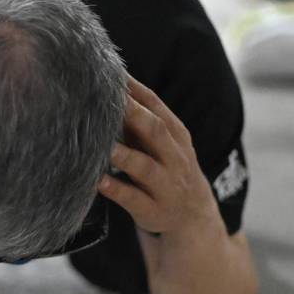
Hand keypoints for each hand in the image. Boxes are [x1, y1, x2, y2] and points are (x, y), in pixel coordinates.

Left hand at [99, 76, 220, 236]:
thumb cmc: (167, 169)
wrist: (194, 218)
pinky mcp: (154, 211)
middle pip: (156, 132)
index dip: (135, 90)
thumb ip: (139, 118)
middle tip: (110, 100)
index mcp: (175, 135)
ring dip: (125, 156)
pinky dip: (117, 189)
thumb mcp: (162, 143)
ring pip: (146, 168)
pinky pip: (134, 200)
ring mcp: (166, 185)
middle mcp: (174, 158)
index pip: (156, 106)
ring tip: (105, 146)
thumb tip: (108, 84)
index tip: (112, 75)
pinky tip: (99, 181)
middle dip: (135, 114)